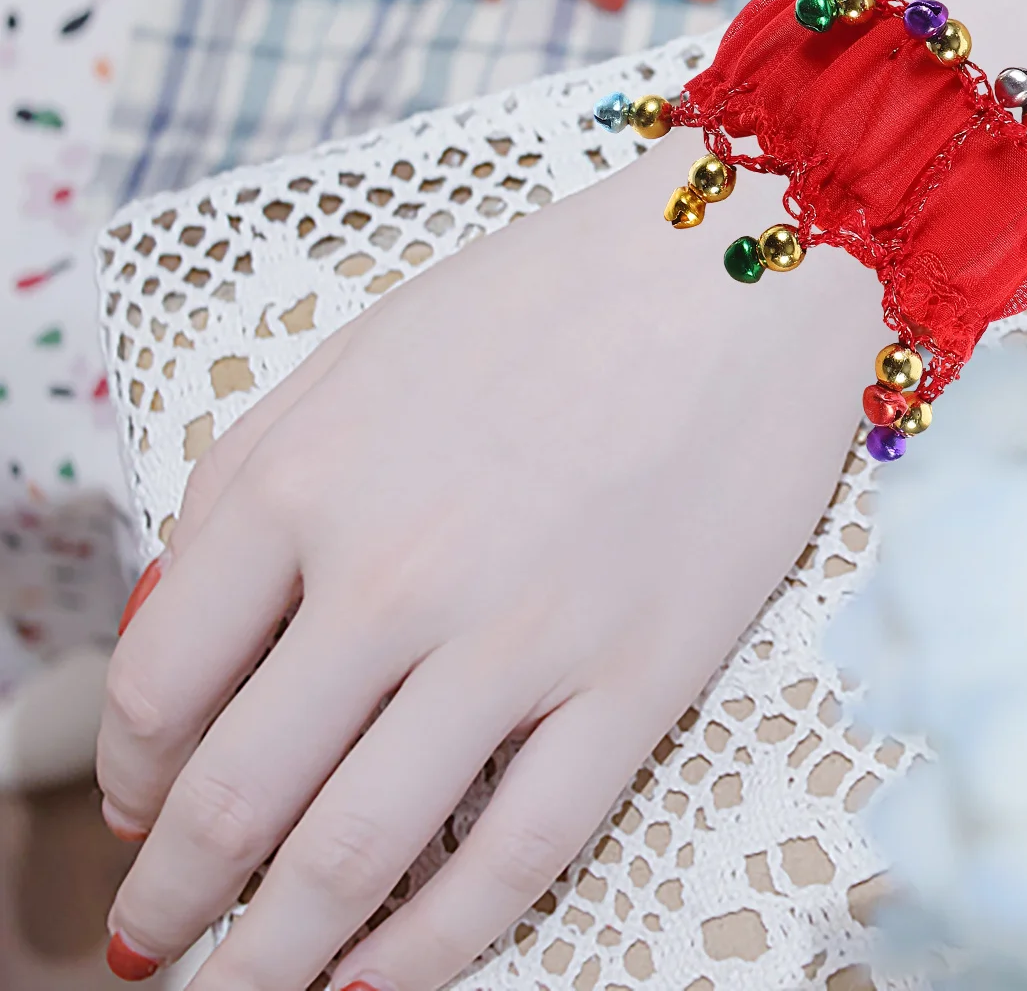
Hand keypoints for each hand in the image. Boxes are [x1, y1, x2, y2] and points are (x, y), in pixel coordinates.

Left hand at [97, 139, 881, 989]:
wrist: (741, 265)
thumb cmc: (552, 293)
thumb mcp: (363, 353)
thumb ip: (253, 477)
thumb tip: (184, 622)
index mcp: (306, 480)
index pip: (165, 682)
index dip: (128, 773)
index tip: (134, 811)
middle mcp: (393, 575)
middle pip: (239, 796)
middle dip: (176, 898)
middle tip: (155, 947)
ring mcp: (520, 639)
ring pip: (358, 855)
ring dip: (275, 958)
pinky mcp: (638, 679)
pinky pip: (516, 854)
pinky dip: (431, 946)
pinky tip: (380, 983)